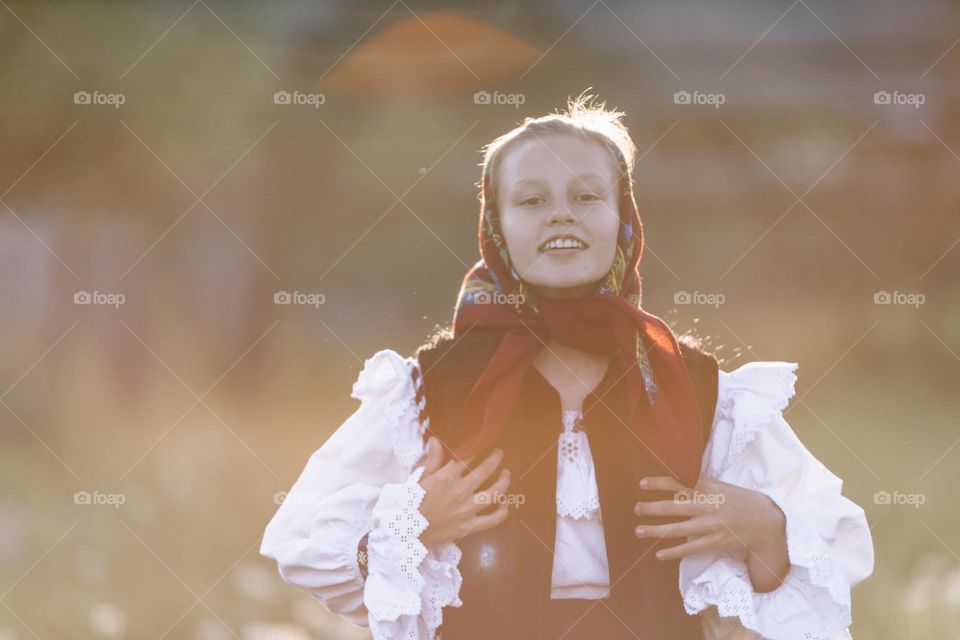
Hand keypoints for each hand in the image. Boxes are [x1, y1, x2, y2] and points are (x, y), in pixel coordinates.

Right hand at [416, 436, 511, 546]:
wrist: (406, 531)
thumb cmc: (412, 503)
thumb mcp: (420, 478)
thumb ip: (432, 459)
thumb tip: (435, 440)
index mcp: (447, 477)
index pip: (468, 456)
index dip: (478, 446)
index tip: (483, 442)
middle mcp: (460, 491)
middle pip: (485, 470)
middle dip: (495, 458)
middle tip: (498, 453)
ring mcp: (467, 509)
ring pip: (494, 493)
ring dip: (504, 481)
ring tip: (506, 474)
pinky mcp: (469, 526)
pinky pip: (492, 520)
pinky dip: (502, 512)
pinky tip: (505, 504)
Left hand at [633, 476, 786, 565]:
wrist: (766, 521)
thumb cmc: (740, 499)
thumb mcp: (721, 484)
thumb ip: (700, 481)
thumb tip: (679, 471)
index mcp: (707, 489)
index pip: (678, 482)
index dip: (658, 483)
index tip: (642, 483)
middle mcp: (707, 506)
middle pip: (673, 507)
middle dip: (651, 508)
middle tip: (636, 509)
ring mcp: (710, 526)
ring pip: (678, 529)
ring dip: (656, 530)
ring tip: (639, 530)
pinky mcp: (715, 542)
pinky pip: (690, 549)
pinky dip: (674, 552)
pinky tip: (659, 554)